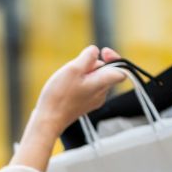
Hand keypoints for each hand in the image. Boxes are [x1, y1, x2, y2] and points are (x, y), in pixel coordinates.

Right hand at [13, 46, 130, 171]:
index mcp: (103, 83)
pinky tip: (66, 86)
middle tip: (76, 67)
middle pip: (105, 72)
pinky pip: (86, 88)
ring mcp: (93, 101)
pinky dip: (78, 83)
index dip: (115, 58)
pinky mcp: (84, 105)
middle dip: (92, 65)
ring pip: (94, 79)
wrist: (48, 120)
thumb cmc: (60, 96)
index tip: (103, 53)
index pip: (122, 70)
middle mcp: (102, 93)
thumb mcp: (73, 68)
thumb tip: (94, 51)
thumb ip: (87, 56)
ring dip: (83, 74)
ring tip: (67, 79)